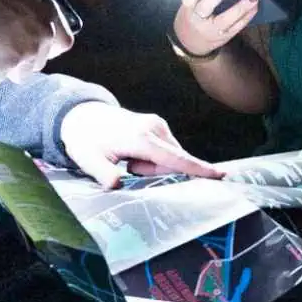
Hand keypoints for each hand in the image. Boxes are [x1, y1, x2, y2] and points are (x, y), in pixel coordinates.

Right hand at [0, 0, 72, 81]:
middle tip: (6, 51)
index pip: (64, 43)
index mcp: (50, 12)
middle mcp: (45, 35)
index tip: (38, 48)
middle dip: (24, 59)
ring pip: (20, 73)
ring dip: (5, 68)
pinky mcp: (6, 64)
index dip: (50, 49)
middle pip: (40, 61)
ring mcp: (27, 52)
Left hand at [57, 103, 221, 189]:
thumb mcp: (87, 159)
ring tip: (127, 160)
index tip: (220, 175)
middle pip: (172, 162)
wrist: (82, 116)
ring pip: (168, 158)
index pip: (175, 158)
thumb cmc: (85, 139)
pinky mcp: (157, 126)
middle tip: (127, 167)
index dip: (197, 169)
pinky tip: (132, 155)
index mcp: (141, 137)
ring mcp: (157, 125)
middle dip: (154, 173)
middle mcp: (154, 127)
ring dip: (151, 167)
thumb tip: (115, 185)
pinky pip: (164, 152)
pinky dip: (151, 159)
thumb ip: (102, 173)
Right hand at [172, 0, 258, 59]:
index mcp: (188, 10)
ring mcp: (212, 31)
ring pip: (226, 20)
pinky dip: (247, 16)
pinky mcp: (224, 37)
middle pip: (206, 8)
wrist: (191, 42)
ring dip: (241, 7)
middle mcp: (198, 21)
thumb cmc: (193, 16)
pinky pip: (237, 27)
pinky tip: (255, 6)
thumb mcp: (190, 6)